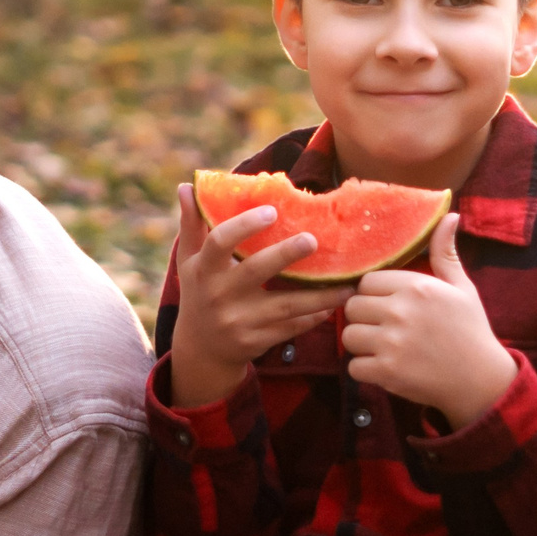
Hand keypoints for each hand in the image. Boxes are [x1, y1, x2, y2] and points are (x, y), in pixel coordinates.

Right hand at [165, 183, 351, 407]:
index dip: (245, 226)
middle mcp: (220, 296)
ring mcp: (240, 321)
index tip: (272, 211)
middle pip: (256, 271)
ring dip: (320, 295)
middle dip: (286, 254)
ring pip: (286, 305)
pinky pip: (292, 327)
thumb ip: (192, 224)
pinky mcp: (257, 342)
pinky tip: (335, 304)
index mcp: (204, 270)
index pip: (220, 243)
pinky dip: (315, 316)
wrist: (200, 349)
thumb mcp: (189, 261)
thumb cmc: (199, 292)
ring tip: (348, 283)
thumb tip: (188, 185)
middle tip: (313, 239)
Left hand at [339, 214, 515, 425]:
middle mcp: (400, 311)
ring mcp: (392, 343)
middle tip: (382, 328)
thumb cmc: (470, 330)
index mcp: (416, 287)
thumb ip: (445, 253)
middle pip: (352, 307)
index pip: (367, 281)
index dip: (374, 294)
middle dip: (364, 318)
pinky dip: (365, 370)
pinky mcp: (387, 372)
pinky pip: (353, 366)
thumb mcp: (462, 287)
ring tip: (382, 347)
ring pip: (348, 336)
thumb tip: (449, 215)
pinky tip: (385, 368)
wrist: (481, 379)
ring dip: (361, 344)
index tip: (388, 306)